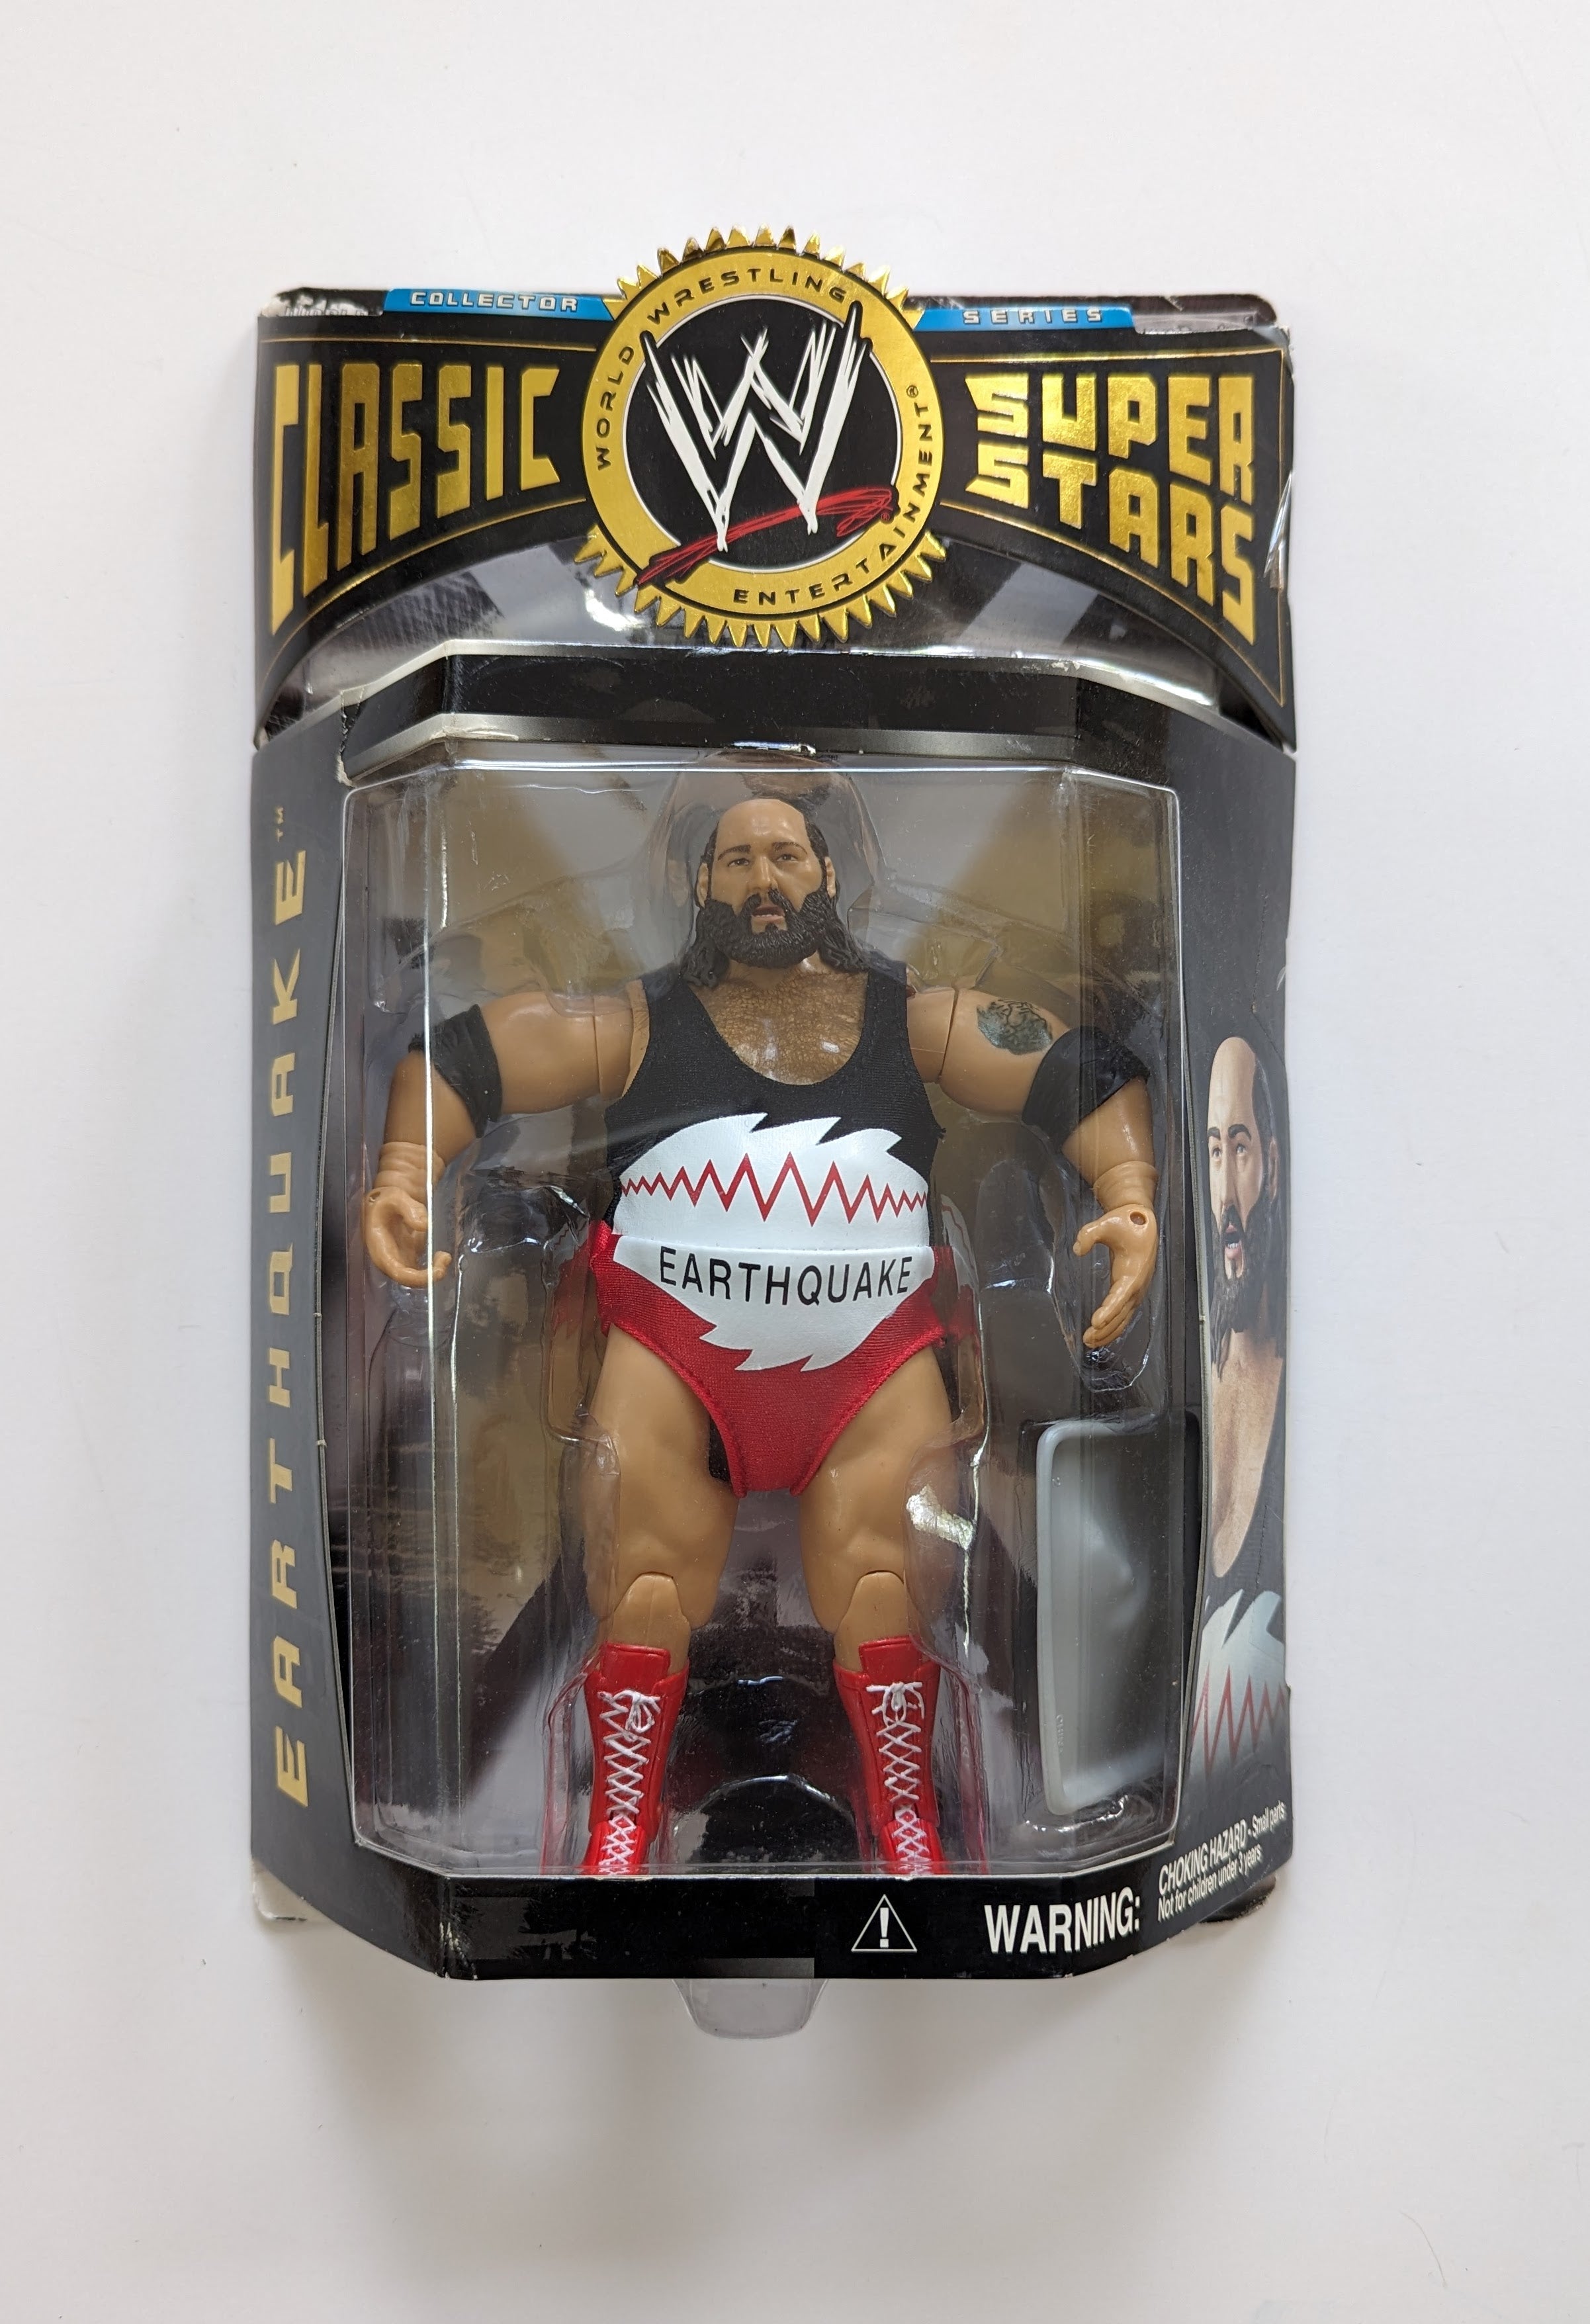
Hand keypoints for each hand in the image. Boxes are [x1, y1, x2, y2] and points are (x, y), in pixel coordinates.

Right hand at [364, 1141, 450, 1286]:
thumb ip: (409, 1208)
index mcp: (379, 1247)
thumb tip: (424, 1225)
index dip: (416, 1278)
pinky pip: (421, 1271)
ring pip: (415, 1277)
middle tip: (444, 1260)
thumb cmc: (387, 1199)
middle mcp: (387, 1258)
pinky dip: (434, 1267)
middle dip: (428, 1277)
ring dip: (433, 1273)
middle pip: (407, 1279)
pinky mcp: (408, 1257)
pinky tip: (442, 1256)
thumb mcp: (395, 1196)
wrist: (388, 1201)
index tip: (435, 1272)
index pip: (396, 1271)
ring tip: (445, 1257)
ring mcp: (398, 1259)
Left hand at [1073, 1200, 1157, 1348]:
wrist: (1141, 1222)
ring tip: (1090, 1342)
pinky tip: (1102, 1335)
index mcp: (1134, 1271)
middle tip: (1087, 1338)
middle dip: (1106, 1328)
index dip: (1109, 1310)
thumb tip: (1078, 1248)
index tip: (1096, 1322)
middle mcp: (1137, 1284)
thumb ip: (1090, 1234)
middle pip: (1122, 1313)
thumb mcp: (1106, 1223)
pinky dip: (1114, 1326)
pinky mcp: (1132, 1291)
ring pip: (1124, 1318)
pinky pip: (1124, 1313)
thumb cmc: (1126, 1223)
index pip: (1121, 1295)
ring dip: (1109, 1332)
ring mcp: (1136, 1289)